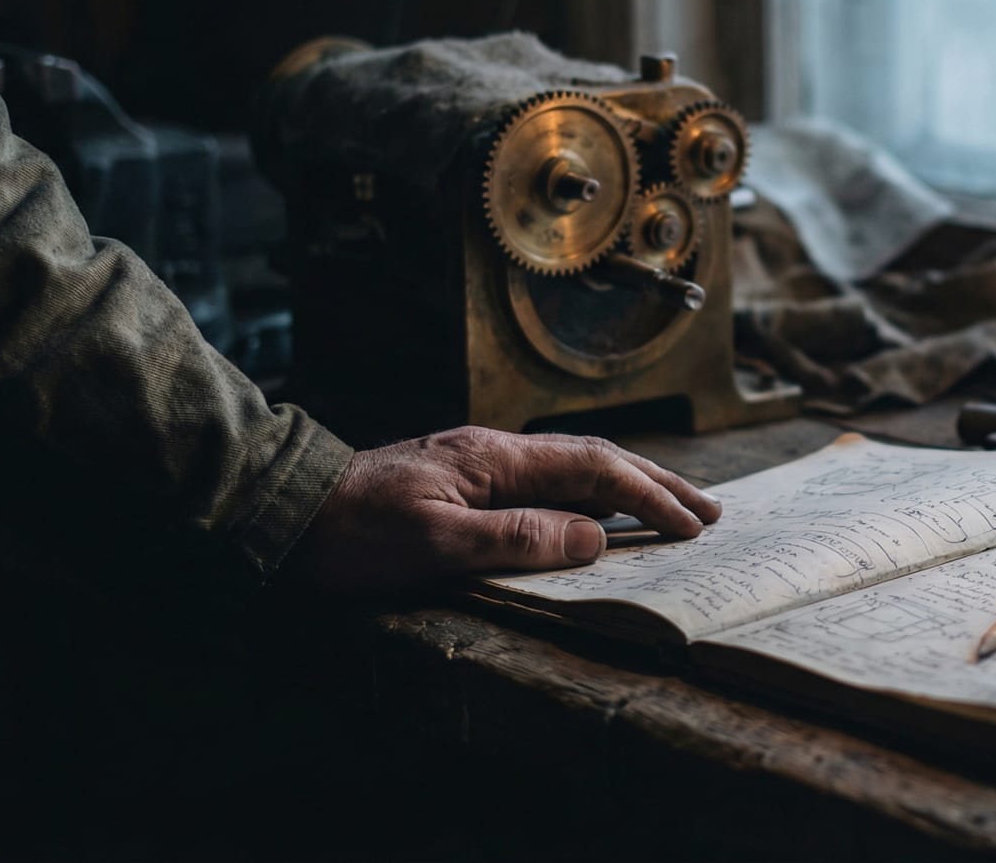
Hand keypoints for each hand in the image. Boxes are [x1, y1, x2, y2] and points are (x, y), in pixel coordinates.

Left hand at [283, 427, 719, 593]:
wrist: (285, 512)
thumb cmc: (352, 532)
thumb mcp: (435, 543)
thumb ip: (518, 538)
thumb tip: (595, 538)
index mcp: (497, 458)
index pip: (595, 471)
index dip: (650, 498)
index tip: (692, 527)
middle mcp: (497, 452)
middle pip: (596, 459)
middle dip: (658, 484)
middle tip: (710, 511)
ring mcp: (481, 465)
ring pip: (575, 469)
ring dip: (631, 488)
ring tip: (673, 508)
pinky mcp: (464, 483)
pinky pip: (548, 484)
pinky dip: (592, 496)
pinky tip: (599, 515)